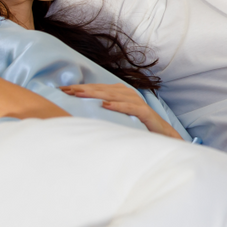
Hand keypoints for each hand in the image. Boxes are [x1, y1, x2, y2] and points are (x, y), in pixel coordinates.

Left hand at [60, 84, 183, 139]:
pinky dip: (118, 106)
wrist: (164, 138)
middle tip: (66, 90)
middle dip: (84, 89)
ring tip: (80, 94)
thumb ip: (103, 115)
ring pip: (115, 95)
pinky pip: (132, 108)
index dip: (81, 88)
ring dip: (97, 94)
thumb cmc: (139, 130)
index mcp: (122, 95)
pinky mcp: (147, 113)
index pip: (98, 89)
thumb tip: (79, 116)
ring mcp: (139, 103)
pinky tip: (105, 105)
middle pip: (104, 89)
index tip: (62, 90)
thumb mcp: (118, 121)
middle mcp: (130, 96)